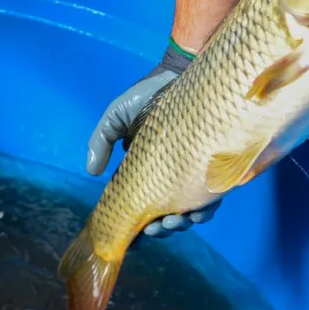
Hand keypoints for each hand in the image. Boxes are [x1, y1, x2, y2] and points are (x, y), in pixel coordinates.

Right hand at [86, 39, 222, 237]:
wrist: (185, 73)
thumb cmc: (150, 94)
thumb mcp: (118, 115)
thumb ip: (101, 140)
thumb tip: (92, 171)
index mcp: (149, 170)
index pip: (142, 206)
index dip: (138, 227)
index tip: (134, 236)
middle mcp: (172, 175)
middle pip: (167, 216)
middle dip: (161, 229)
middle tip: (157, 228)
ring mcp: (195, 172)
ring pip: (191, 212)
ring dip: (183, 224)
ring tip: (176, 221)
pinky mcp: (216, 164)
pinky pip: (214, 195)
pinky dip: (206, 208)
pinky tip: (198, 210)